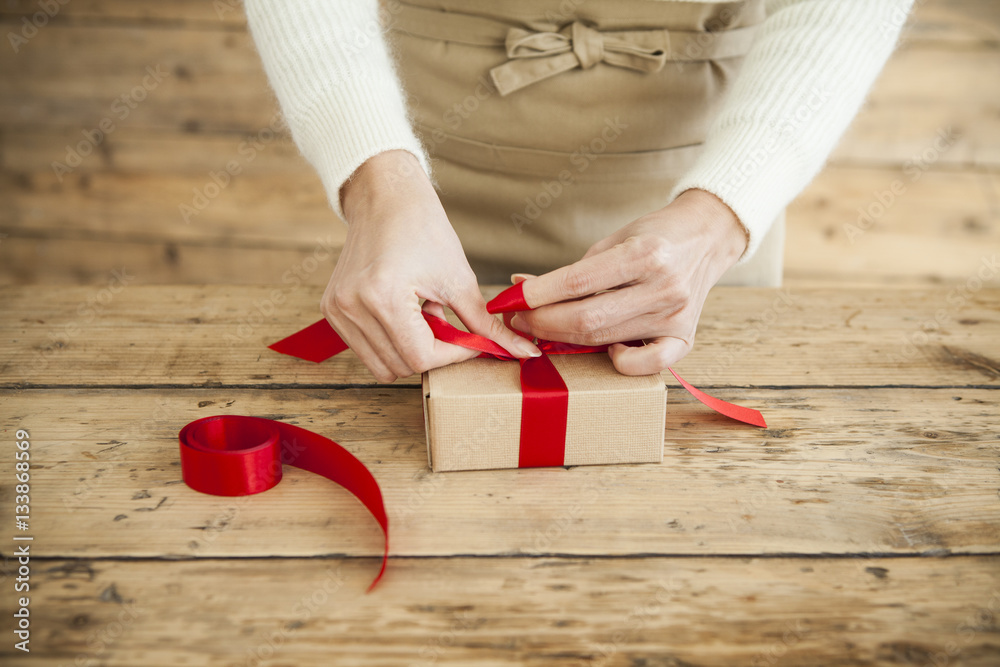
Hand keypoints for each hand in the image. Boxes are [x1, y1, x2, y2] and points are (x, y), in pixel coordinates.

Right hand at [323, 150, 538, 381]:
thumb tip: (522, 352)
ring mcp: (337, 310)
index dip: (454, 355)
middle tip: (447, 321)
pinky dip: (390, 341)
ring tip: (423, 315)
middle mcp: (353, 307)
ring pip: (382, 365)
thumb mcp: (460, 279)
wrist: (386, 198)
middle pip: (401, 365)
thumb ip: (486, 326)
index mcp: (383, 298)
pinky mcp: (331, 309)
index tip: (471, 342)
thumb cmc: (423, 229)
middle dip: (432, 353)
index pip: (422, 357)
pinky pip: (366, 350)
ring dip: (409, 349)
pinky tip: (404, 313)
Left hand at [509, 189, 747, 374]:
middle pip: (587, 318)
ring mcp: (676, 316)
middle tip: (518, 320)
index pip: (578, 281)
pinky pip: (646, 365)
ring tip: (541, 329)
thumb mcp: (613, 239)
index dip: (538, 294)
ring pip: (605, 339)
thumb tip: (521, 288)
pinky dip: (618, 361)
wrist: (706, 237)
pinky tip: (606, 347)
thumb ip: (573, 270)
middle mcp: (664, 286)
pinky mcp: (684, 337)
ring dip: (564, 339)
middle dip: (543, 321)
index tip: (512, 301)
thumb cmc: (653, 237)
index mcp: (645, 253)